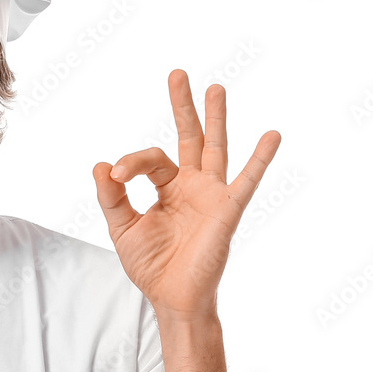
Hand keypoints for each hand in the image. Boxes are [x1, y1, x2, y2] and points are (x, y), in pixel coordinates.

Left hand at [92, 69, 280, 317]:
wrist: (173, 298)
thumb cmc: (152, 266)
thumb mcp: (123, 228)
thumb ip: (111, 197)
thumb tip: (100, 165)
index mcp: (167, 188)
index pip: (149, 160)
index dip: (130, 163)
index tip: (115, 176)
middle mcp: (191, 186)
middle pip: (188, 136)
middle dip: (183, 106)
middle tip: (177, 73)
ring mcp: (211, 195)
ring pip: (215, 148)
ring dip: (216, 118)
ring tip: (215, 87)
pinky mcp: (227, 210)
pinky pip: (246, 180)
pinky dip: (261, 158)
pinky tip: (272, 135)